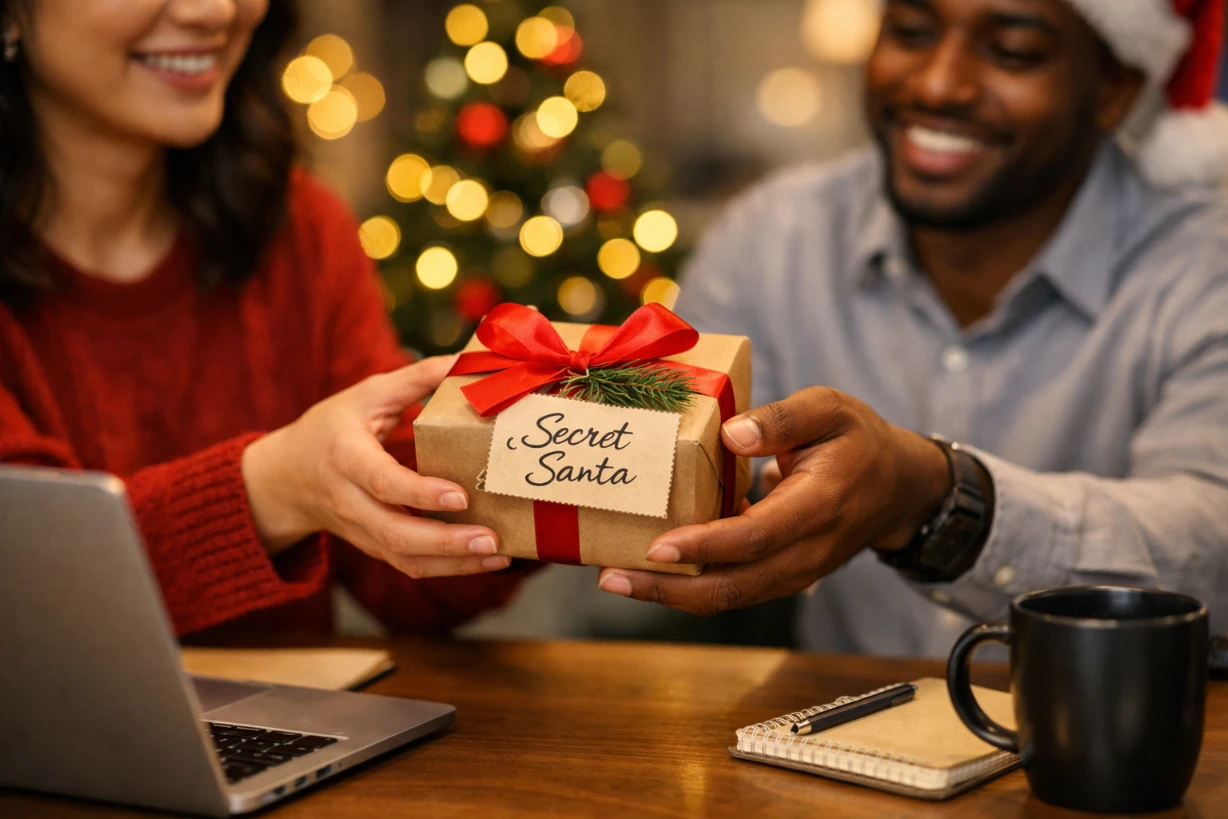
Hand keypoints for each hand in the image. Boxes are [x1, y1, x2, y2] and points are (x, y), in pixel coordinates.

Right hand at [242, 356, 508, 578]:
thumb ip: (414, 380)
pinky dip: (448, 569)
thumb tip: (464, 361)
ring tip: (498, 555)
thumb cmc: (331, 428)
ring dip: (454, 564)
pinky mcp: (374, 547)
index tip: (460, 495)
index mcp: (345, 457)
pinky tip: (485, 561)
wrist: (286, 477)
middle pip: (395, 533)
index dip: (419, 493)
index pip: (382, 482)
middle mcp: (350, 501)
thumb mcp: (365, 395)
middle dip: (446, 542)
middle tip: (491, 539)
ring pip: (405, 558)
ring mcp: (361, 530)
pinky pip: (409, 565)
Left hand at [597, 387, 950, 613]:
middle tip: (611, 577)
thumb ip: (783, 419)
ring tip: (616, 580)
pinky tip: (649, 573)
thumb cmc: (858, 440)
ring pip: (729, 597)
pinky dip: (690, 587)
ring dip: (671, 595)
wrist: (898, 487)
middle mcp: (806, 550)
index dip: (705, 545)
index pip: (756, 536)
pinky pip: (734, 590)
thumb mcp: (830, 409)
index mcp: (819, 505)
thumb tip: (731, 433)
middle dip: (669, 589)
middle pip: (734, 586)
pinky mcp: (782, 576)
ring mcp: (796, 571)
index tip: (656, 546)